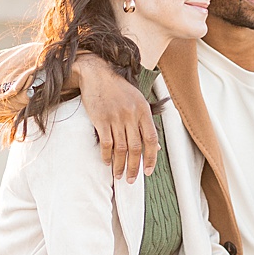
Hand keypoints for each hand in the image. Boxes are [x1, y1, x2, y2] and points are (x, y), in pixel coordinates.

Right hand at [76, 53, 156, 182]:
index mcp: (144, 111)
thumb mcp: (138, 102)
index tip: (148, 172)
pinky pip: (106, 143)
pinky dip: (107, 156)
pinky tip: (107, 163)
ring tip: (118, 175)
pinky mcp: (100, 119)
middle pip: (136, 148)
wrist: (97, 74)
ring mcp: (116, 117)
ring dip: (120, 165)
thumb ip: (146, 124)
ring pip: (121, 148)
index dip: (151, 158)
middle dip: (134, 167)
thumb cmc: (119, 89)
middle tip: (130, 180)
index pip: (151, 140)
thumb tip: (156, 147)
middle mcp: (131, 115)